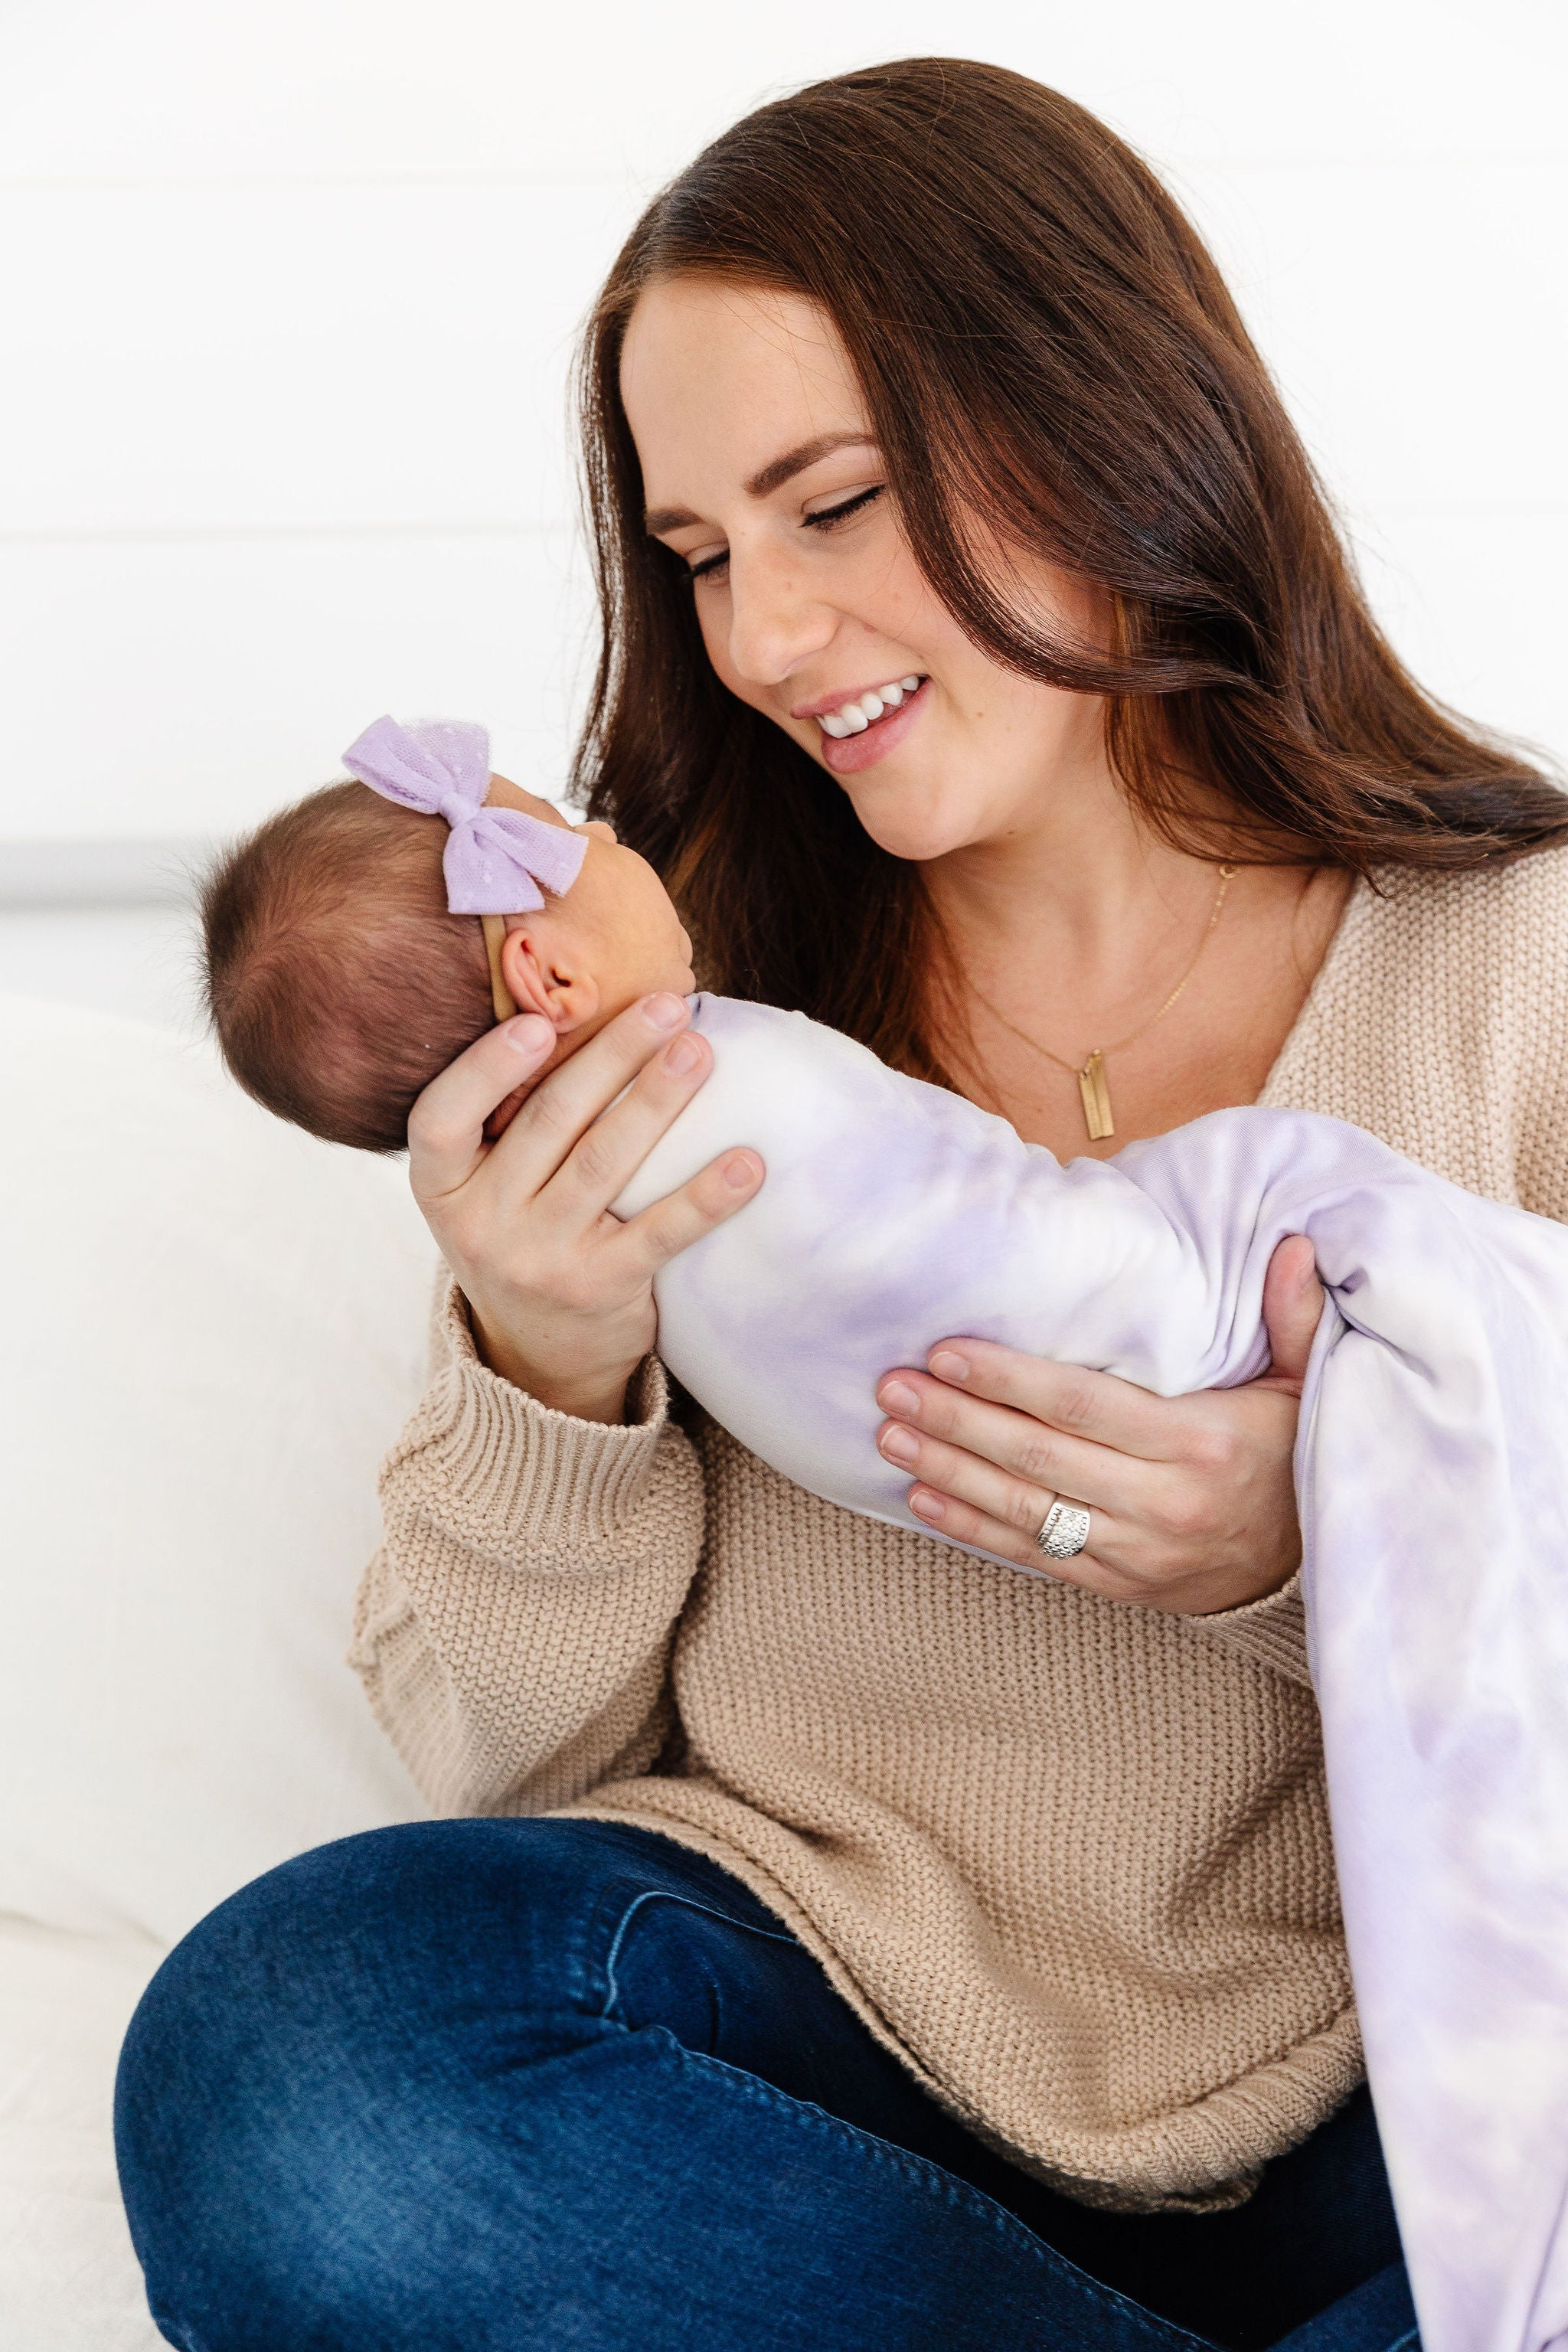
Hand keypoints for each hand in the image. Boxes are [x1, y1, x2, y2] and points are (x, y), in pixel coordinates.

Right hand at [406, 992, 763, 1422]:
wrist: (537, 1355)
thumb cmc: (519, 1231)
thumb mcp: (483, 1185)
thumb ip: (509, 1116)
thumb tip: (578, 1006)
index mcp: (441, 1185)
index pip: (442, 1119)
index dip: (486, 1069)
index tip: (537, 1023)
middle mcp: (479, 1223)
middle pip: (547, 1123)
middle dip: (610, 1057)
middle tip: (666, 1007)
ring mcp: (539, 1260)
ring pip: (603, 1164)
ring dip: (656, 1101)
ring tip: (699, 1052)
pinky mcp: (600, 1290)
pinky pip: (659, 1233)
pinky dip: (706, 1195)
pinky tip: (747, 1162)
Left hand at [873, 1236, 1324, 1614]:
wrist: (1315, 1564)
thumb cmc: (1293, 1454)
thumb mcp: (1310, 1384)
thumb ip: (1297, 1316)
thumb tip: (1296, 1245)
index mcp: (1200, 1442)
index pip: (1083, 1405)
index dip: (1008, 1379)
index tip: (946, 1351)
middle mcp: (1162, 1503)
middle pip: (1038, 1457)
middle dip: (957, 1421)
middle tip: (893, 1388)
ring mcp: (1137, 1552)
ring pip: (1025, 1510)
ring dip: (948, 1472)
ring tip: (891, 1436)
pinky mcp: (1118, 1585)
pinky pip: (1035, 1555)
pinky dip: (974, 1528)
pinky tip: (923, 1499)